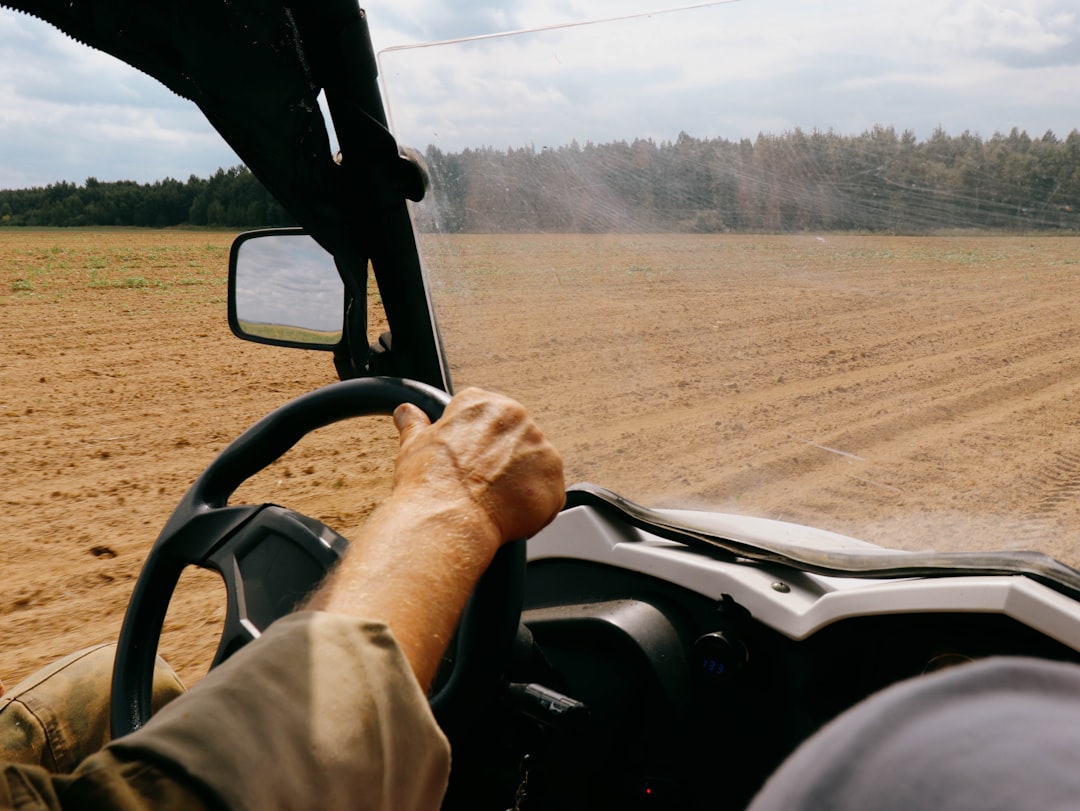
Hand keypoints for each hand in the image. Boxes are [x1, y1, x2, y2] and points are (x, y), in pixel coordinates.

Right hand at [392, 387, 564, 546]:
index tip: (468, 462)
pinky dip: (532, 508)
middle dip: (501, 463)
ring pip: (533, 467)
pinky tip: (507, 516)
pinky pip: (547, 495)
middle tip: (479, 485)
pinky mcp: (554, 482)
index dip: (477, 444)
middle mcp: (518, 419)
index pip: (489, 418)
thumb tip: (407, 412)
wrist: (447, 518)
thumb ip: (415, 423)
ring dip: (518, 484)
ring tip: (491, 503)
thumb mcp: (414, 444)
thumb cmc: (429, 482)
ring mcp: (540, 450)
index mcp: (485, 404)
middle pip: (515, 441)